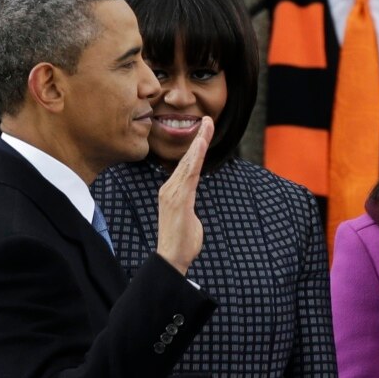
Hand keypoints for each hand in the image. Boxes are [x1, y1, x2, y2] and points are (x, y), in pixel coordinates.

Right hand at [157, 117, 213, 273]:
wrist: (172, 258)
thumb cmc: (181, 240)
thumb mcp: (189, 216)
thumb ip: (190, 203)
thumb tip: (192, 199)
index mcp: (173, 191)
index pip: (187, 164)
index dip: (196, 146)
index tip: (205, 130)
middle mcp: (169, 189)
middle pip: (187, 159)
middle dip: (199, 138)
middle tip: (209, 119)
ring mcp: (172, 194)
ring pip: (188, 163)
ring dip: (199, 143)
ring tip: (207, 126)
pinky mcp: (178, 200)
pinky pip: (189, 175)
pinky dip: (194, 159)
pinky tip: (200, 147)